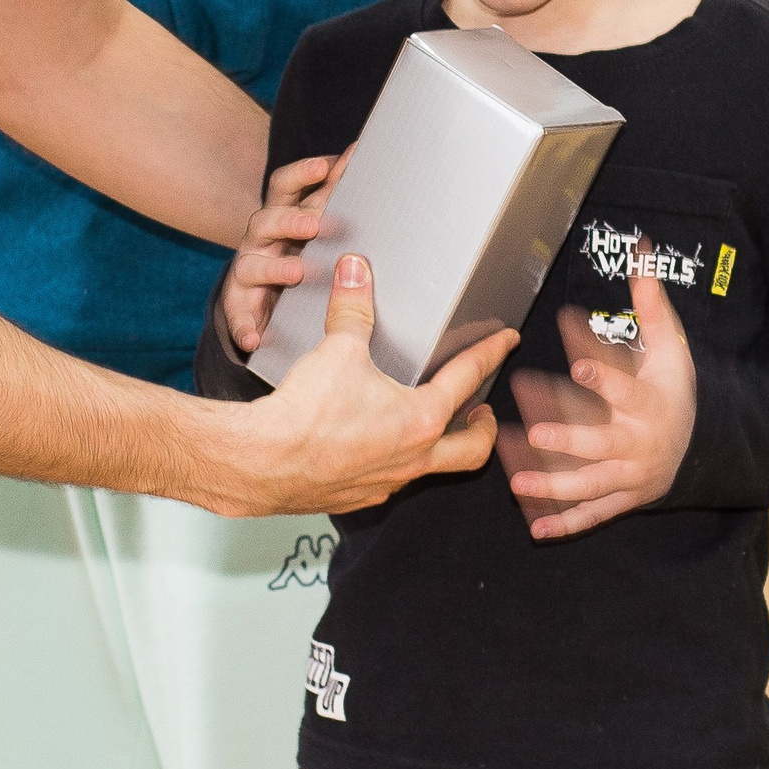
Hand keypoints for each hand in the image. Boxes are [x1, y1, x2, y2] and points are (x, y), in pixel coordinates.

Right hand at [206, 253, 508, 516]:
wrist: (262, 462)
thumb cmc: (305, 415)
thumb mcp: (338, 349)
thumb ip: (353, 309)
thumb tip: (356, 272)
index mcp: (421, 417)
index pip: (468, 378)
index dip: (491, 353)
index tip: (506, 343)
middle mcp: (412, 457)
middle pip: (470, 449)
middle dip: (482, 429)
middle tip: (484, 413)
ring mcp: (385, 481)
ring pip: (427, 468)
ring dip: (435, 448)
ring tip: (427, 428)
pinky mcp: (354, 497)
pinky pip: (387, 482)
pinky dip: (393, 464)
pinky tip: (375, 450)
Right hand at [219, 150, 349, 357]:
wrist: (264, 298)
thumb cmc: (297, 249)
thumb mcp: (313, 222)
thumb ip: (332, 192)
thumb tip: (357, 153)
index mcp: (281, 215)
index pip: (284, 186)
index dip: (302, 174)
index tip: (324, 166)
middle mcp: (261, 240)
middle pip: (267, 220)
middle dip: (291, 221)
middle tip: (316, 226)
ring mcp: (248, 272)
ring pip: (252, 265)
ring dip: (275, 268)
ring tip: (297, 273)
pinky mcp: (240, 307)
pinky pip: (239, 316)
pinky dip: (245, 326)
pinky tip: (255, 338)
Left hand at [502, 263, 697, 539]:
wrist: (703, 443)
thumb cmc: (677, 389)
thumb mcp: (672, 346)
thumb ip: (652, 305)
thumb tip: (640, 252)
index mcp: (649, 404)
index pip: (626, 388)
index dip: (602, 375)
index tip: (577, 363)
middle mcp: (638, 443)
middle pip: (603, 443)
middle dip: (568, 439)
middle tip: (532, 432)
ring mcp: (630, 475)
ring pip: (592, 484)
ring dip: (554, 486)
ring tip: (516, 483)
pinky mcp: (623, 498)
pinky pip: (594, 514)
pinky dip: (567, 524)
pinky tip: (536, 529)